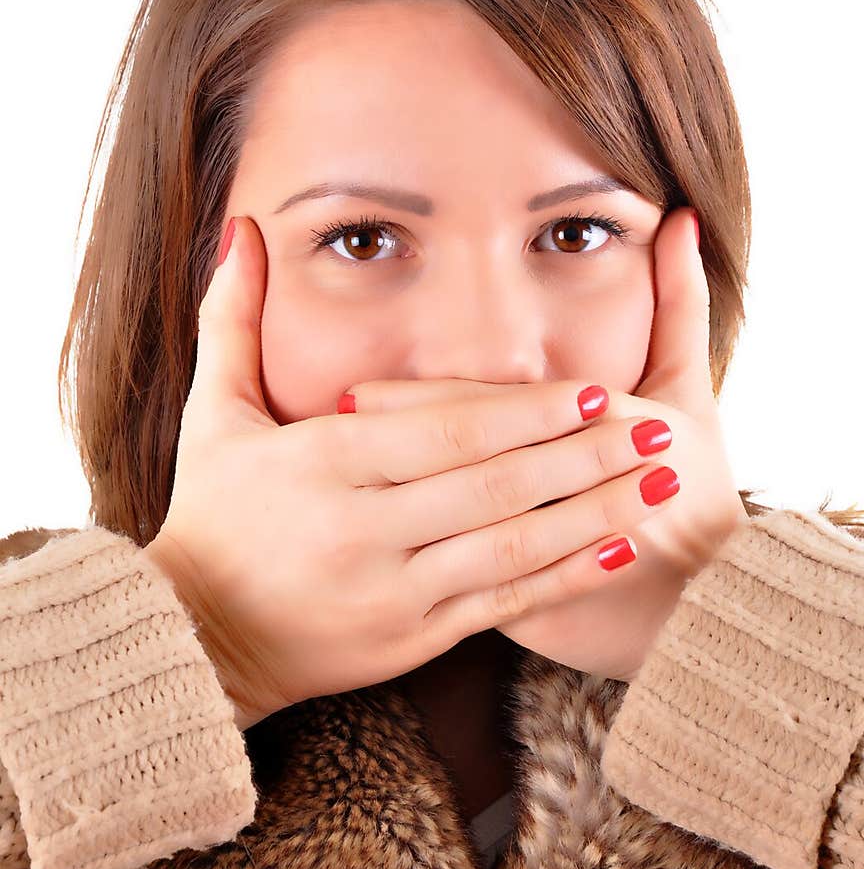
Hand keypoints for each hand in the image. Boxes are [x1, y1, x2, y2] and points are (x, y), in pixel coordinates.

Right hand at [147, 214, 709, 734]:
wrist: (196, 639)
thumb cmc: (211, 518)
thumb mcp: (212, 416)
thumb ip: (233, 320)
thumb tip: (242, 229)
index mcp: (322, 465)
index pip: (446, 432)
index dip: (528, 413)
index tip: (597, 391)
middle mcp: (363, 530)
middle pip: (494, 487)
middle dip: (584, 457)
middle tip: (659, 428)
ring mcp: (391, 592)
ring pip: (511, 547)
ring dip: (595, 514)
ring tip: (662, 486)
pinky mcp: (410, 640)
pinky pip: (500, 602)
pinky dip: (564, 577)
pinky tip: (618, 550)